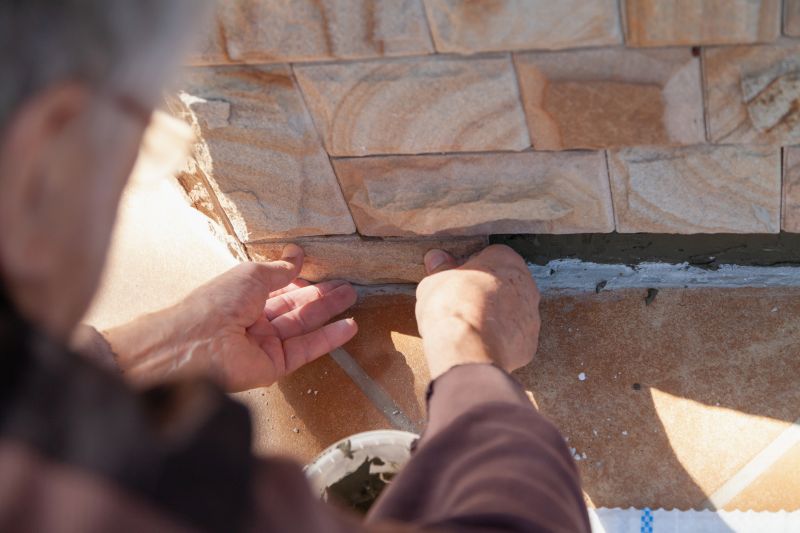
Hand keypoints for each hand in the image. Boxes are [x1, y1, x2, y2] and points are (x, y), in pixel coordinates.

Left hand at [105, 245, 357, 391]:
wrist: (197, 344)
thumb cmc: (216, 303)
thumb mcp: (251, 275)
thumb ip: (279, 269)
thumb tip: (296, 254)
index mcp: (243, 297)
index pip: (278, 287)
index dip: (299, 278)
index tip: (321, 268)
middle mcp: (254, 321)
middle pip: (294, 306)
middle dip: (321, 295)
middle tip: (346, 284)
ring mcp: (265, 344)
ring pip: (303, 326)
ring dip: (328, 312)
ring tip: (352, 297)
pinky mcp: (275, 366)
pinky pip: (305, 350)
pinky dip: (328, 339)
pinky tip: (348, 326)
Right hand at [415, 245, 539, 378]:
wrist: (467, 349)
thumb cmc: (452, 307)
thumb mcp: (435, 282)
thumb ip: (440, 269)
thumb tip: (437, 259)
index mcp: (505, 260)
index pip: (490, 256)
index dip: (470, 268)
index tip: (455, 279)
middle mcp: (526, 285)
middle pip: (505, 284)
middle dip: (486, 292)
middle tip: (461, 303)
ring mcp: (531, 317)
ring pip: (512, 312)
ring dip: (495, 318)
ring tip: (469, 328)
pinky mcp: (529, 344)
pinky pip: (513, 338)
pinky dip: (499, 341)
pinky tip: (479, 345)